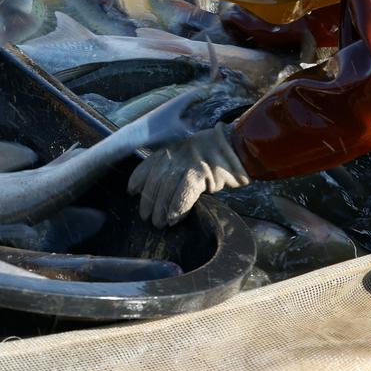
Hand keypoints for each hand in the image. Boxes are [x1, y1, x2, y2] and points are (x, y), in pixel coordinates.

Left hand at [124, 125, 248, 226]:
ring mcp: (188, 163)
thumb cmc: (216, 156)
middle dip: (148, 200)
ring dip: (160, 208)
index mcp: (172, 150)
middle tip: (146, 217)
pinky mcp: (201, 173)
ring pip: (166, 187)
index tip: (131, 191)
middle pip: (155, 179)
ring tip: (159, 223)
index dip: (138, 178)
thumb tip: (163, 191)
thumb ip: (176, 168)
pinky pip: (184, 193)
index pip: (148, 164)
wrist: (238, 147)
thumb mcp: (190, 155)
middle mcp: (176, 155)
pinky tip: (173, 219)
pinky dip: (177, 207)